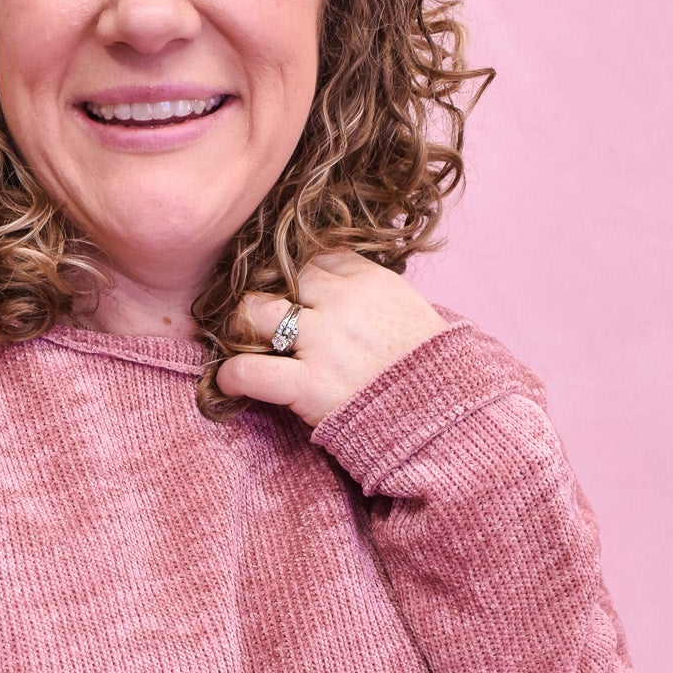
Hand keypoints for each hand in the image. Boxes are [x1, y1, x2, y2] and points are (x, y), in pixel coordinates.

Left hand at [215, 252, 446, 427]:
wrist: (442, 414)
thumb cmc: (425, 366)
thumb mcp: (404, 307)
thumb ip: (366, 290)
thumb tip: (328, 281)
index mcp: (368, 279)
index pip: (312, 259)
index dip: (295, 278)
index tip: (291, 296)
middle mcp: (341, 302)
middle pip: (278, 278)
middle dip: (266, 297)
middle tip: (261, 322)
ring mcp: (323, 342)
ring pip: (253, 312)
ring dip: (241, 328)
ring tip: (243, 345)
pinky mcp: (308, 384)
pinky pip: (249, 371)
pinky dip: (232, 377)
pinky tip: (230, 383)